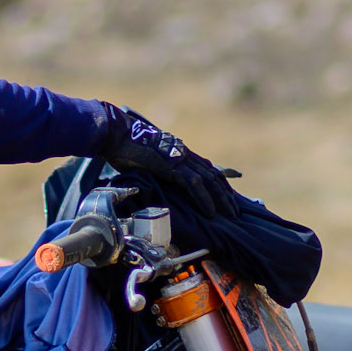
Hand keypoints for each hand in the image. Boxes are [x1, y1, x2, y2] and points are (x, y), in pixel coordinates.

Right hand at [97, 106, 238, 218]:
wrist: (117, 135)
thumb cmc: (124, 148)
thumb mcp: (144, 160)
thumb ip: (155, 169)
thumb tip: (153, 181)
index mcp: (178, 152)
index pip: (205, 165)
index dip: (221, 174)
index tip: (234, 179)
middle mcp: (183, 153)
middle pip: (212, 174)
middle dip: (225, 193)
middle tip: (234, 210)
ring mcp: (179, 159)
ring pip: (208, 180)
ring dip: (221, 198)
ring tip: (230, 214)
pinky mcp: (173, 166)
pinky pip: (194, 184)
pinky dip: (204, 199)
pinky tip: (211, 212)